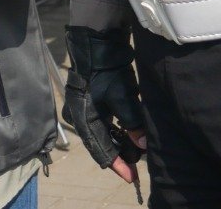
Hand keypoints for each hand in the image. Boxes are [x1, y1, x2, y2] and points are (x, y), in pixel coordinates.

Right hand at [64, 26, 147, 183]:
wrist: (95, 41)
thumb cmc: (106, 69)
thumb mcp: (122, 97)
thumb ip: (132, 124)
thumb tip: (142, 146)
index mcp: (82, 117)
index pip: (100, 149)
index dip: (117, 165)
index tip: (132, 178)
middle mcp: (78, 115)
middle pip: (99, 143)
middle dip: (118, 155)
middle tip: (136, 166)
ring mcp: (82, 107)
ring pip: (101, 133)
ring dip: (117, 142)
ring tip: (135, 151)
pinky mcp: (88, 99)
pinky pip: (101, 122)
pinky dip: (114, 129)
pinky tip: (127, 132)